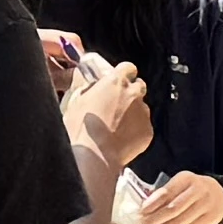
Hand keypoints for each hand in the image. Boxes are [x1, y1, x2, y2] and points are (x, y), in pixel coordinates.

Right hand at [63, 55, 155, 174]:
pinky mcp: (148, 131)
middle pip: (138, 85)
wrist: (95, 156)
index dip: (122, 74)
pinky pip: (143, 126)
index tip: (115, 81)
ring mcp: (143, 113)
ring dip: (132, 112)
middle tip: (115, 104)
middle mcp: (134, 93)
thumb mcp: (74, 99)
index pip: (127, 67)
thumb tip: (88, 81)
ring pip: (142, 107)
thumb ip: (86, 86)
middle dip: (130, 92)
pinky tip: (120, 138)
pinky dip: (135, 130)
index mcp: (116, 81)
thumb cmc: (81, 129)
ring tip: (116, 126)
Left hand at [129, 169, 222, 223]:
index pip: (166, 192)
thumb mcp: (180, 184)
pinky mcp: (213, 217)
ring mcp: (207, 204)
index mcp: (186, 178)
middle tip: (146, 223)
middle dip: (156, 218)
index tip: (141, 212)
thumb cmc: (192, 190)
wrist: (220, 193)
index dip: (152, 204)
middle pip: (173, 208)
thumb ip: (165, 193)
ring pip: (182, 220)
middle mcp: (198, 189)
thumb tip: (145, 207)